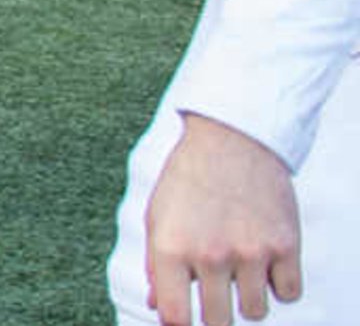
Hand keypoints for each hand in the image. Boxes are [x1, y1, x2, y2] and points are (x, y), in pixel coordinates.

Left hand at [144, 114, 302, 325]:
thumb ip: (157, 265)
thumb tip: (158, 307)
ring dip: (248, 298)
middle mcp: (210, 255)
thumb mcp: (158, 216)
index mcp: (170, 248)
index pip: (175, 318)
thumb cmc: (188, 180)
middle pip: (218, 322)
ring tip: (240, 267)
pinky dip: (280, 284)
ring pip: (255, 311)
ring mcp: (251, 252)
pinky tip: (266, 261)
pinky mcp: (286, 246)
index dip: (179, 324)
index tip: (185, 317)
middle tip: (215, 293)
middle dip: (215, 314)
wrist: (232, 139)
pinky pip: (288, 294)